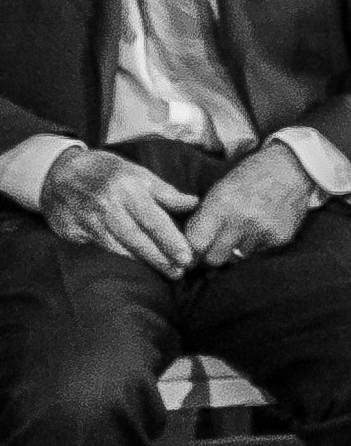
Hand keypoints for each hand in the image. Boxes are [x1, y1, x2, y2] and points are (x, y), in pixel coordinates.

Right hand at [40, 147, 195, 276]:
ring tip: (167, 272)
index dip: (171, 240)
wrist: (61, 174)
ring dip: (144, 262)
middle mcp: (109, 206)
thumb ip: (165, 192)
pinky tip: (139, 266)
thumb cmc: (109, 173)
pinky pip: (103, 248)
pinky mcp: (75, 232)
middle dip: (159, 257)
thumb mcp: (139, 173)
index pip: (153, 219)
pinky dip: (122, 258)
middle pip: (137, 238)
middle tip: (180, 272)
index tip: (187, 256)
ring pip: (119, 247)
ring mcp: (90, 220)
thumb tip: (194, 203)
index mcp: (128, 189)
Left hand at [187, 142, 316, 270]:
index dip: (191, 250)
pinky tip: (262, 226)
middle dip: (212, 254)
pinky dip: (257, 244)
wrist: (292, 167)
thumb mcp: (220, 189)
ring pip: (238, 257)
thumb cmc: (249, 175)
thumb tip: (188, 248)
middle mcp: (241, 220)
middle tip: (215, 245)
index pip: (196, 244)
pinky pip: (259, 252)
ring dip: (236, 248)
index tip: (192, 252)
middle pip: (215, 259)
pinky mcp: (280, 238)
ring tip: (243, 229)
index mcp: (221, 204)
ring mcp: (263, 230)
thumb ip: (203, 218)